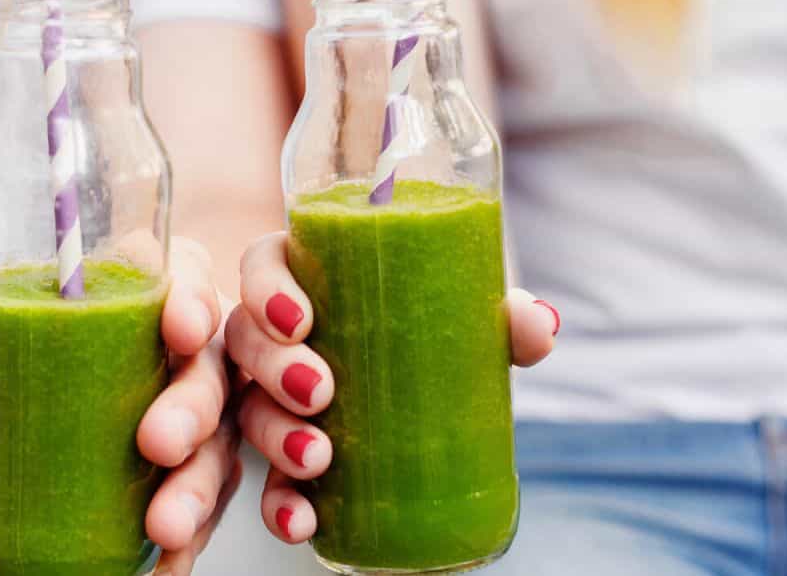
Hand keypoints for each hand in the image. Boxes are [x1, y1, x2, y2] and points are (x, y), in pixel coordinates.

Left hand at [0, 238, 238, 574]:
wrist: (73, 385)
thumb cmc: (41, 341)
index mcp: (154, 291)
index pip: (188, 279)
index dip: (192, 300)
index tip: (178, 329)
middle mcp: (195, 350)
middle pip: (210, 371)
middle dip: (190, 409)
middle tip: (156, 443)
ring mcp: (208, 415)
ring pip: (219, 447)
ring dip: (196, 490)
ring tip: (164, 528)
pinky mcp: (202, 470)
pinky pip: (207, 506)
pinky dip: (189, 541)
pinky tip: (165, 568)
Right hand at [226, 232, 556, 542]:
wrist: (432, 398)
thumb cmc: (431, 330)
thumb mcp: (462, 314)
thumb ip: (499, 315)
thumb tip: (539, 326)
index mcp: (308, 278)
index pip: (264, 264)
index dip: (268, 288)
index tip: (301, 319)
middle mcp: (276, 335)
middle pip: (247, 338)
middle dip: (273, 367)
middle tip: (320, 391)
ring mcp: (271, 397)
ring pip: (248, 410)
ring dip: (275, 435)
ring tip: (317, 458)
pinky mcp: (283, 456)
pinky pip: (266, 482)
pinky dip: (281, 504)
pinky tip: (303, 522)